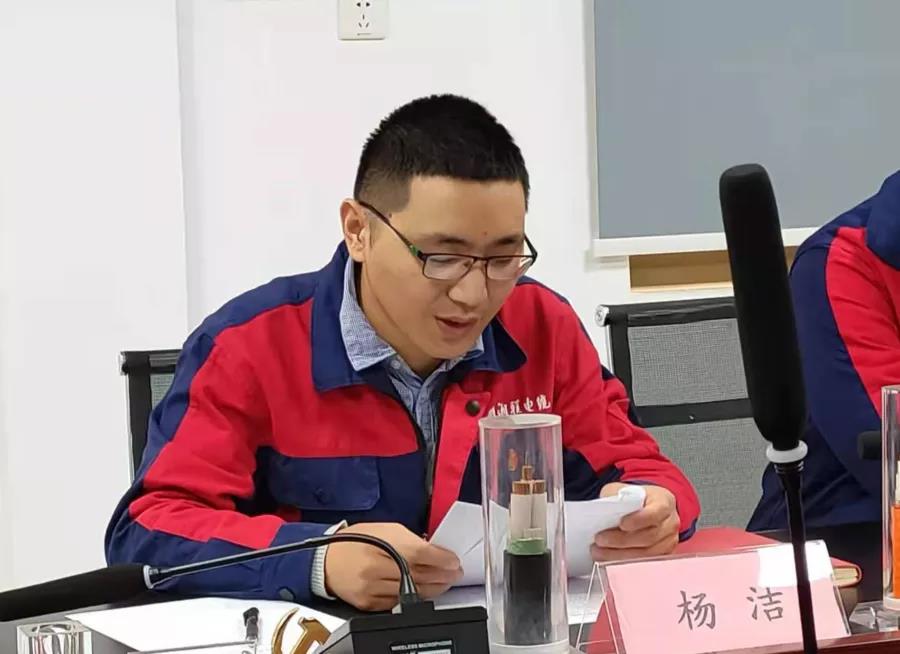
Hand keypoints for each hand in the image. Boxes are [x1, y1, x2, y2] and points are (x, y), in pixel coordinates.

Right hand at [324, 522, 461, 610]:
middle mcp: (377, 567)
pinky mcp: (369, 603)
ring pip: (412, 593)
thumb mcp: (385, 529)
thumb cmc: (357, 541)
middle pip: (420, 575)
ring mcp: (372, 588)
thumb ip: (410, 540)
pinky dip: (414, 598)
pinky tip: (423, 592)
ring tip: (444, 583)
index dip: (443, 559)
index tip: (454, 562)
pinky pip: (398, 604)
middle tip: (455, 574)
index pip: (421, 554)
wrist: (326, 560)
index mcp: (383, 544)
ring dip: (433, 589)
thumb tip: (435, 553)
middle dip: (443, 576)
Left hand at [591, 483, 679, 561]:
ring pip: (646, 553)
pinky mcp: (663, 555)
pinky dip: (624, 562)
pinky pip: (644, 562)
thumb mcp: (622, 489)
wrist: (646, 507)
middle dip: (622, 540)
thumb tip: (602, 512)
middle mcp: (670, 522)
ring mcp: (669, 541)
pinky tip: (608, 559)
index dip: (638, 520)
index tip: (621, 524)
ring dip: (620, 554)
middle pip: (649, 537)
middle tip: (600, 540)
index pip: (655, 512)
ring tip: (599, 551)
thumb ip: (614, 497)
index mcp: (664, 501)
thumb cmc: (633, 497)